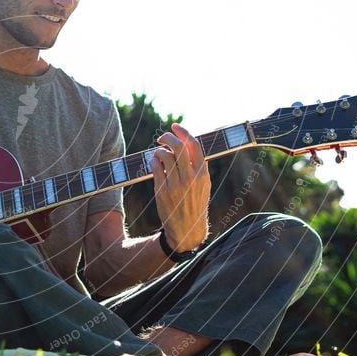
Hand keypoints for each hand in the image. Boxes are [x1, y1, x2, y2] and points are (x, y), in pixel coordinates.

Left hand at [152, 123, 210, 253]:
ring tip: (158, 153)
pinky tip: (154, 162)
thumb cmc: (195, 203)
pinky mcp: (162, 191)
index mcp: (203, 174)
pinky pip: (155, 167)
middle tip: (162, 137)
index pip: (194, 145)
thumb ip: (198, 166)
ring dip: (159, 150)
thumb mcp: (203, 185)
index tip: (174, 126)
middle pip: (178, 147)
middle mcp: (191, 178)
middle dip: (168, 137)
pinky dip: (153, 161)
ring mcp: (176, 185)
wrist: (187, 229)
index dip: (183, 132)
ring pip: (164, 156)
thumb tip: (187, 144)